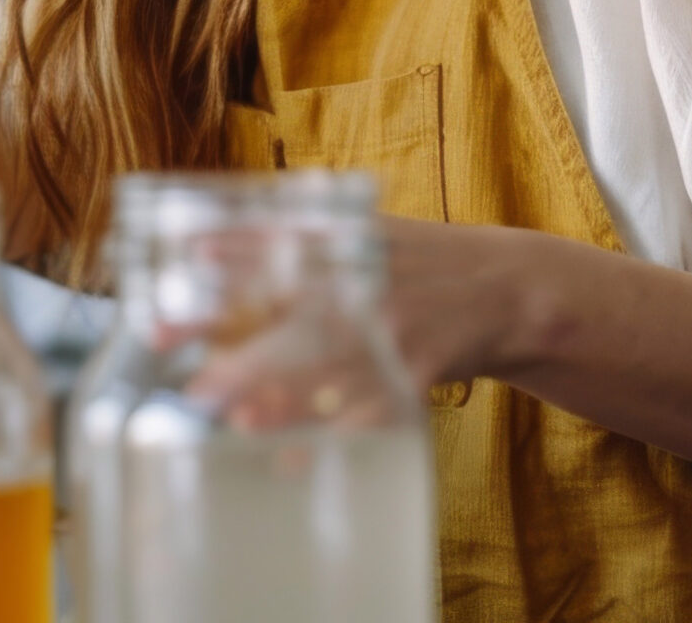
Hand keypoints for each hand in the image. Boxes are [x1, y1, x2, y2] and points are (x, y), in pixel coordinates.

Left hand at [182, 218, 559, 432]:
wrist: (513, 290)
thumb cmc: (423, 264)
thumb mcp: (367, 234)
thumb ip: (303, 237)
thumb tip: (212, 241)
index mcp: (349, 241)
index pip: (281, 238)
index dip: (232, 246)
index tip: (187, 256)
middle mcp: (366, 280)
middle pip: (290, 308)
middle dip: (231, 335)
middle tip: (178, 358)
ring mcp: (393, 327)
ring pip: (324, 365)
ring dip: (274, 393)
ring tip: (228, 415)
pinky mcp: (417, 370)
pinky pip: (367, 409)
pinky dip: (329, 433)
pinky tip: (291, 455)